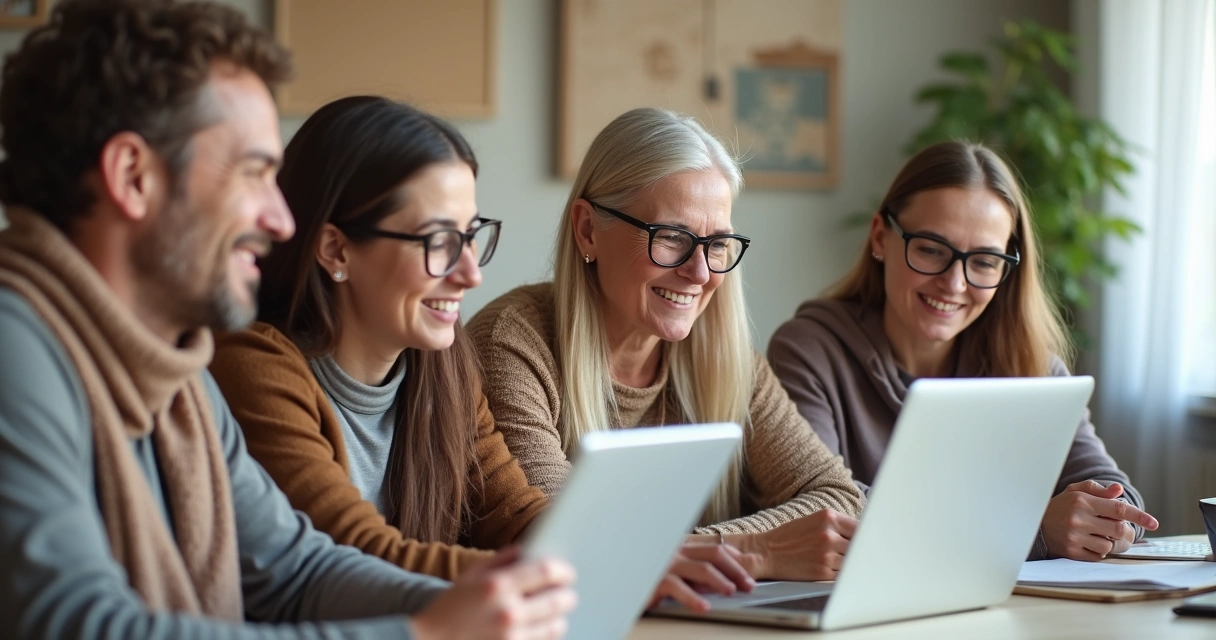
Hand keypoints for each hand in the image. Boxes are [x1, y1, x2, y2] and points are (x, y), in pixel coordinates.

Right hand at [411, 547, 576, 639]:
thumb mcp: (473, 573)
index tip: (567, 572)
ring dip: (558, 615)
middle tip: (565, 591)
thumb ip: (504, 559)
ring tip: (552, 610)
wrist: (430, 638)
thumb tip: (531, 548)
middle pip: (558, 600)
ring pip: (556, 625)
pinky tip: (540, 626)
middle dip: (566, 594)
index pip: (546, 570)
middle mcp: (507, 612)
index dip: (563, 569)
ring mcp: (511, 637)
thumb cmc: (453, 604)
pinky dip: (547, 633)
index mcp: (498, 585)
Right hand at [646, 542, 761, 610]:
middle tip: (748, 584)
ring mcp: (667, 563)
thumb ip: (704, 571)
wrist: (625, 585)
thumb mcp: (683, 575)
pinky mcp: (656, 580)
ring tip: (731, 591)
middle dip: (735, 569)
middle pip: (713, 554)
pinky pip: (678, 587)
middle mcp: (677, 551)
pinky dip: (692, 597)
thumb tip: (734, 571)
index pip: (716, 548)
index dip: (736, 560)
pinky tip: (703, 607)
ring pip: (701, 568)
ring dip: (719, 580)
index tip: (751, 572)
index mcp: (685, 548)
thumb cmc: (654, 580)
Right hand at [740, 509, 857, 580]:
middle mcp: (829, 534)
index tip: (871, 542)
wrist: (766, 552)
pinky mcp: (823, 572)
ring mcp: (827, 554)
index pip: (861, 527)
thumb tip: (866, 537)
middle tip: (852, 554)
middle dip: (857, 552)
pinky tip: (826, 569)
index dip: (866, 537)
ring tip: (831, 560)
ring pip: (852, 561)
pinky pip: (842, 574)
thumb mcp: (814, 521)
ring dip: (847, 564)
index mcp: (829, 517)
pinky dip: (839, 574)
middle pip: (859, 546)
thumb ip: (839, 526)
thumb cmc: (790, 537)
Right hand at [1041, 481, 1159, 560]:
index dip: (1139, 516)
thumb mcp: (1075, 492)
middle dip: (1123, 531)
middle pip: (1119, 530)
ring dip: (1109, 542)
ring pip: (1109, 546)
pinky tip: (1087, 543)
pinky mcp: (1071, 551)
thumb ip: (1098, 490)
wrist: (1034, 524)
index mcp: (1082, 501)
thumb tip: (1119, 490)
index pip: (1119, 508)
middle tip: (1118, 530)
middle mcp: (1078, 518)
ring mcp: (1074, 536)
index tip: (1154, 523)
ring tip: (1096, 535)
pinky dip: (1097, 551)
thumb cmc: (1060, 506)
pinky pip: (1097, 556)